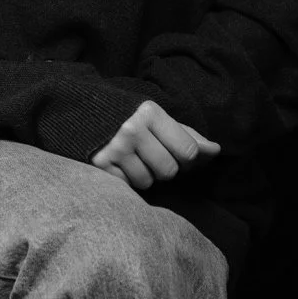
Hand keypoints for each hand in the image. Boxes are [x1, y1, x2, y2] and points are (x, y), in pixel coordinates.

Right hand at [90, 100, 220, 189]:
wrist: (82, 111)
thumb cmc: (129, 115)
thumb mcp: (157, 117)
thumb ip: (186, 134)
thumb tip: (216, 151)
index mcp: (150, 112)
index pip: (188, 151)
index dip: (188, 158)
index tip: (177, 151)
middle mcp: (131, 129)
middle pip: (170, 170)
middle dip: (164, 166)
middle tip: (150, 152)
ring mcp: (114, 148)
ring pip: (149, 182)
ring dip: (144, 174)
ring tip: (132, 157)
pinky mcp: (100, 165)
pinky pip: (128, 187)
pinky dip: (127, 179)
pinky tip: (120, 164)